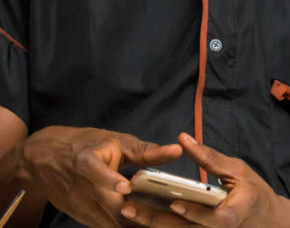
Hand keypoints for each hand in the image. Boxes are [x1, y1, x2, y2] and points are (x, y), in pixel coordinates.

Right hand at [14, 126, 180, 226]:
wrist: (42, 159)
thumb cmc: (85, 145)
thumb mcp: (115, 141)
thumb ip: (146, 151)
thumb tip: (177, 150)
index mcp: (87, 161)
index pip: (95, 172)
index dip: (109, 180)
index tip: (126, 186)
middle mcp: (82, 186)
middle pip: (107, 204)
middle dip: (134, 212)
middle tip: (162, 215)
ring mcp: (80, 204)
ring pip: (107, 220)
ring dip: (130, 223)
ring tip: (155, 223)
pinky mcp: (80, 216)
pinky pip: (102, 225)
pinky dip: (120, 226)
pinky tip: (139, 225)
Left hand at [121, 133, 289, 227]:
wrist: (262, 219)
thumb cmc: (252, 192)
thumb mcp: (238, 171)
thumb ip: (210, 158)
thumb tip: (183, 139)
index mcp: (231, 216)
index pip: (212, 219)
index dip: (193, 212)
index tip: (175, 203)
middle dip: (153, 219)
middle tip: (128, 206)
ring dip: (148, 223)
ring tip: (126, 210)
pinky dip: (156, 224)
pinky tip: (138, 215)